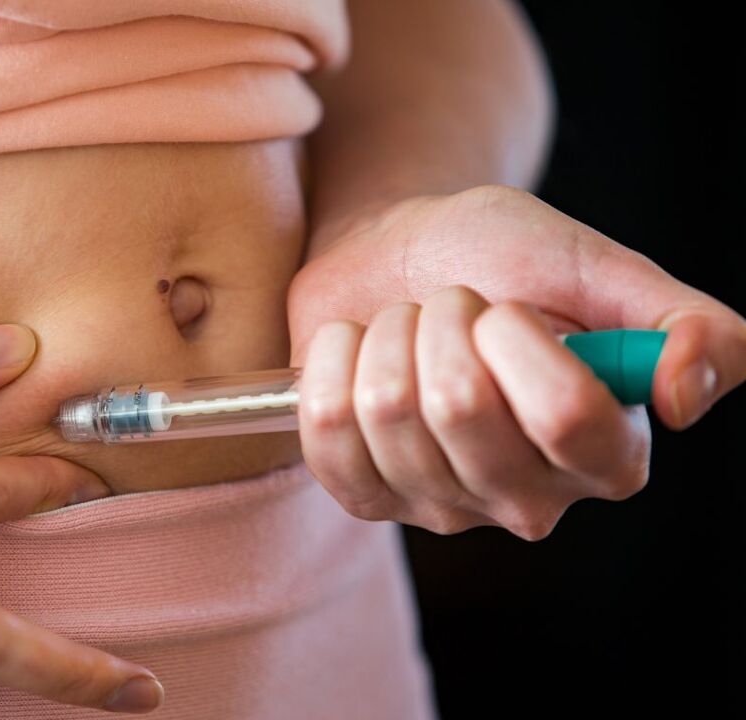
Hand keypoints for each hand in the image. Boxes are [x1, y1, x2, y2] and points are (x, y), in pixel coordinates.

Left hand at [288, 185, 745, 537]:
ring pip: (384, 410)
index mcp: (605, 451)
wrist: (400, 253)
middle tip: (448, 310)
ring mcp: (440, 507)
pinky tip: (359, 355)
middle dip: (443, 323)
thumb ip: (680, 321)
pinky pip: (325, 428)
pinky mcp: (365, 496)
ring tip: (407, 330)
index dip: (517, 340)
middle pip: (459, 409)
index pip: (565, 415)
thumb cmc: (498, 257)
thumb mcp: (596, 267)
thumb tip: (688, 393)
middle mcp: (528, 498)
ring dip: (387, 337)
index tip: (503, 307)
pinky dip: (330, 361)